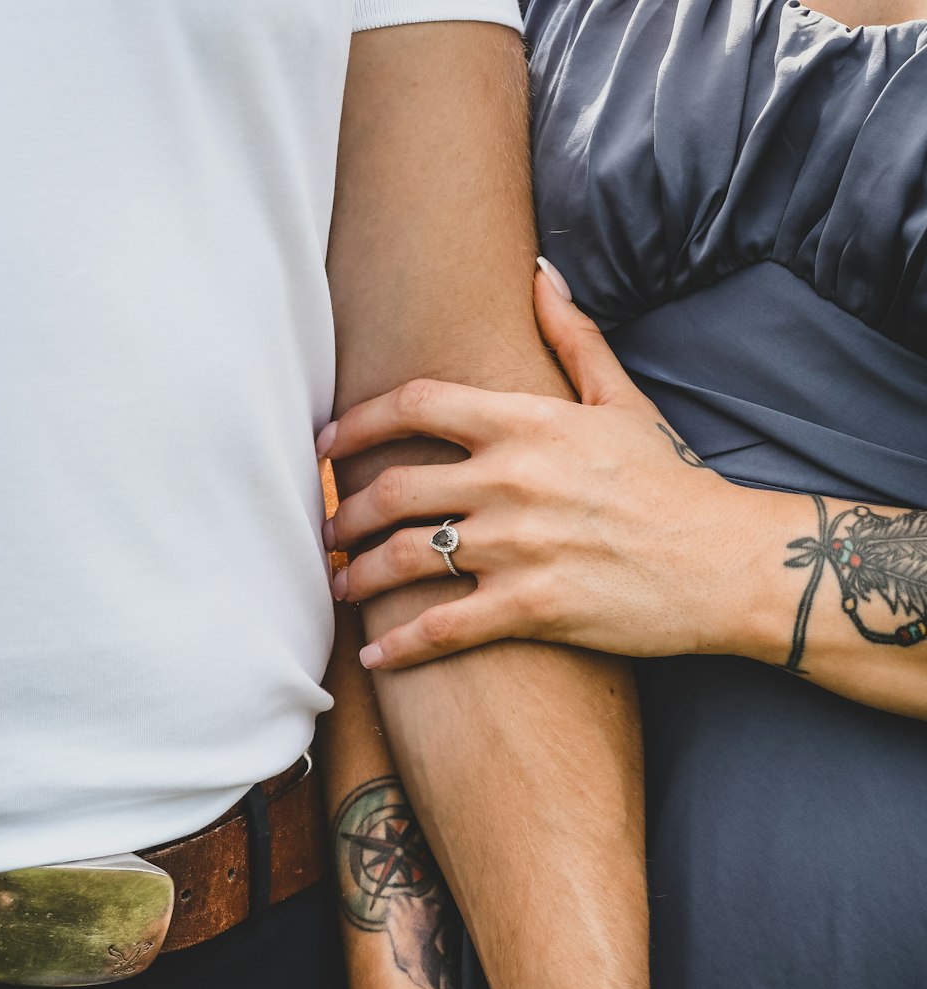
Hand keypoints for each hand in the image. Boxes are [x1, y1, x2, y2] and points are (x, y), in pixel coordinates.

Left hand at [319, 262, 748, 668]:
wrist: (723, 562)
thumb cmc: (671, 484)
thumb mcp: (623, 401)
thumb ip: (573, 337)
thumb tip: (539, 273)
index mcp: (526, 424)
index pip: (415, 406)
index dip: (356, 424)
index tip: (325, 446)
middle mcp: (510, 481)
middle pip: (392, 489)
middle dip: (343, 513)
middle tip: (325, 530)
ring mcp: (517, 547)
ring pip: (404, 559)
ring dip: (358, 575)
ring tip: (339, 584)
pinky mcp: (531, 609)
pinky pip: (441, 629)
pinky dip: (397, 644)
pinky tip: (372, 655)